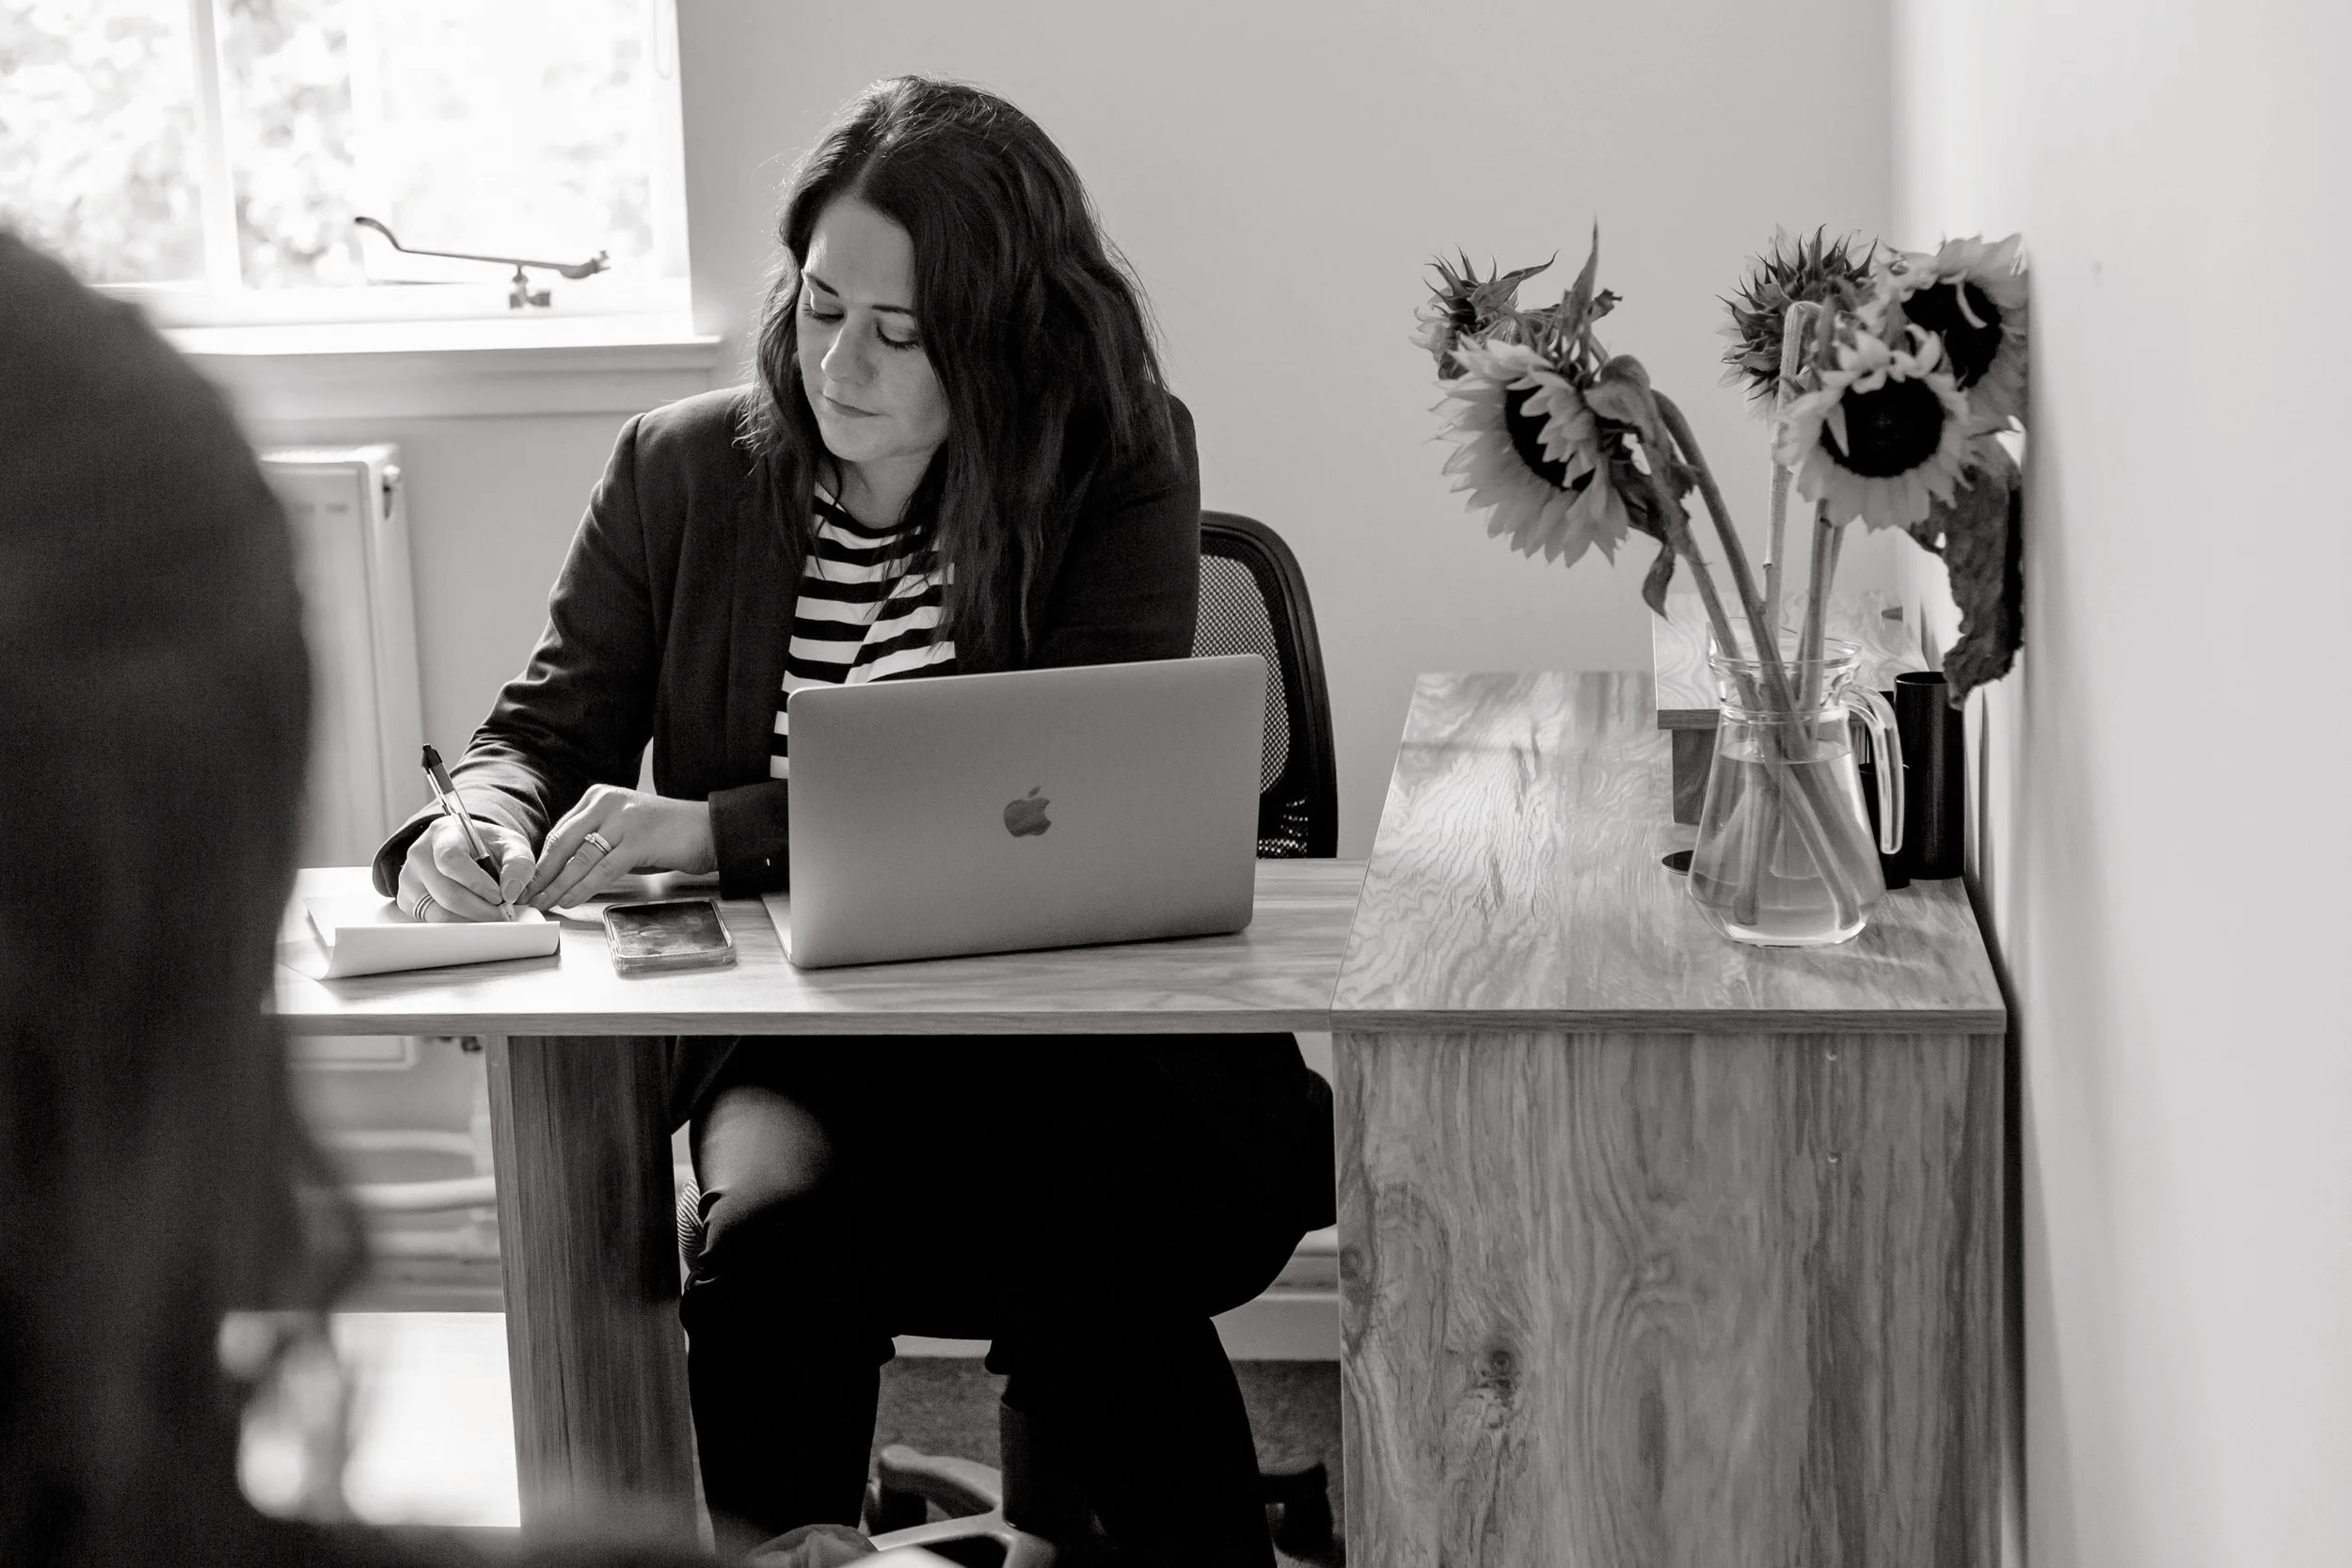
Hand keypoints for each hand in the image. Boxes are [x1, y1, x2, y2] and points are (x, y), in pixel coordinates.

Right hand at [397, 815, 533, 922]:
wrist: (467, 849)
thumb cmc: (488, 847)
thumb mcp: (511, 845)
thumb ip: (519, 863)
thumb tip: (510, 893)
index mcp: (443, 834)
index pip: (451, 860)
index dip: (476, 883)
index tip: (499, 896)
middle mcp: (419, 855)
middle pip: (446, 893)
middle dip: (479, 910)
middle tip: (502, 915)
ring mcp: (409, 879)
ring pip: (438, 913)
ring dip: (470, 921)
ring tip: (490, 917)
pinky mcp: (407, 901)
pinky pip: (431, 922)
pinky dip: (457, 925)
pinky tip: (473, 917)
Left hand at [522, 785, 715, 910]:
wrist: (709, 829)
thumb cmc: (667, 834)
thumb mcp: (624, 831)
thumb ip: (596, 841)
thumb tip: (563, 871)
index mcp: (599, 797)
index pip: (560, 832)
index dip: (541, 861)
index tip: (529, 883)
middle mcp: (607, 803)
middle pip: (562, 843)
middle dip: (541, 874)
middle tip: (525, 897)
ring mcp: (623, 820)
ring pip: (579, 858)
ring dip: (557, 886)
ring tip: (543, 904)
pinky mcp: (638, 840)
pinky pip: (602, 869)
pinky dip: (582, 888)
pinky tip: (569, 901)